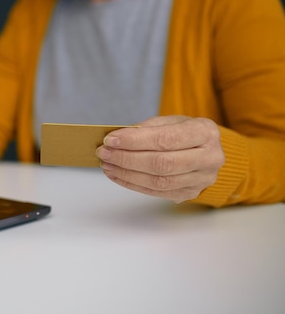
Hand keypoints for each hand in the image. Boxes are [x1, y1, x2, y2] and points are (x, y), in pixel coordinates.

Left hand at [95, 116, 223, 202]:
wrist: (205, 149)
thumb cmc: (184, 132)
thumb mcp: (170, 121)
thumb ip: (147, 129)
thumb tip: (116, 139)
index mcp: (205, 132)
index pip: (165, 139)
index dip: (134, 141)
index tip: (110, 139)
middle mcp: (210, 157)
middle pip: (162, 163)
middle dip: (127, 159)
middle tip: (104, 153)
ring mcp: (202, 179)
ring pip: (159, 181)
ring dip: (127, 174)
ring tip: (107, 165)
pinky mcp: (191, 193)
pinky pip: (158, 192)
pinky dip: (133, 184)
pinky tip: (117, 175)